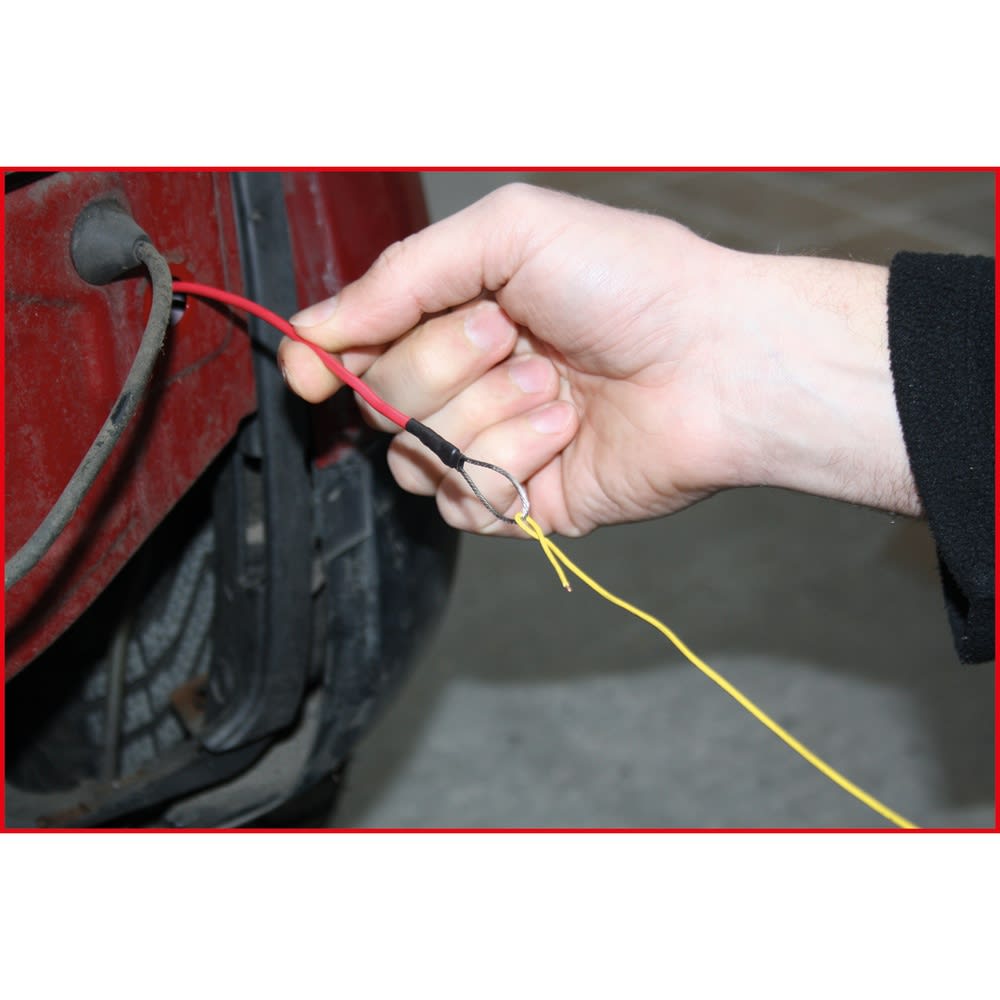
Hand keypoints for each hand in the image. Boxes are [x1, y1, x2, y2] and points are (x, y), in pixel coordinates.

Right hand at [279, 183, 919, 535]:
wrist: (718, 361)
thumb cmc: (632, 283)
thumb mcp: (510, 234)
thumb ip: (404, 275)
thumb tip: (318, 328)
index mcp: (462, 314)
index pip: (361, 344)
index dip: (325, 358)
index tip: (310, 369)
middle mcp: (471, 382)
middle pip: (381, 401)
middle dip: (440, 365)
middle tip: (511, 335)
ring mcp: (496, 444)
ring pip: (416, 458)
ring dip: (482, 414)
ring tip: (554, 387)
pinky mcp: (524, 501)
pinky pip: (466, 502)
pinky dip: (512, 461)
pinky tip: (565, 432)